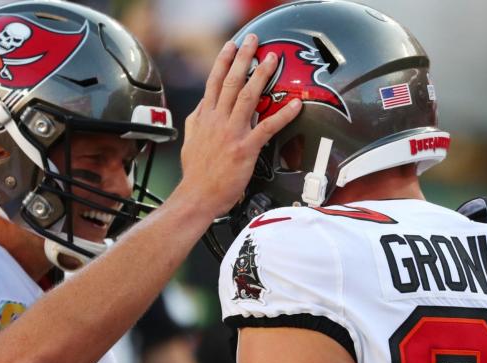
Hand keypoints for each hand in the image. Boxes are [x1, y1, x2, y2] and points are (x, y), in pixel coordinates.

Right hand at [178, 33, 301, 217]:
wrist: (197, 196)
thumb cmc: (196, 173)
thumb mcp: (191, 140)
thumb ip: (197, 120)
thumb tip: (203, 105)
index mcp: (205, 118)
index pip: (214, 82)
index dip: (223, 61)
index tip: (231, 46)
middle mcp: (218, 121)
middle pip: (232, 82)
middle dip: (244, 58)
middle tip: (254, 41)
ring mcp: (232, 133)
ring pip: (248, 97)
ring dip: (261, 76)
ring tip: (272, 60)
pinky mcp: (246, 149)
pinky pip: (267, 127)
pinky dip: (283, 114)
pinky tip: (295, 104)